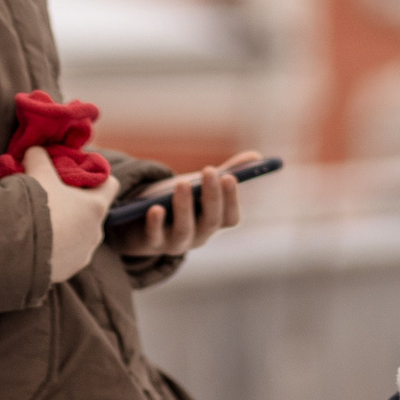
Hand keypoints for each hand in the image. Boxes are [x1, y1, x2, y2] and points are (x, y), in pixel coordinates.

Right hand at [24, 143, 120, 284]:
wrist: (19, 250)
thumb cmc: (36, 207)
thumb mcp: (38, 173)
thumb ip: (40, 157)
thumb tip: (36, 150)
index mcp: (96, 207)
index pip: (111, 184)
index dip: (97, 176)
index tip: (78, 174)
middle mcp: (96, 232)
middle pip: (92, 211)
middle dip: (75, 204)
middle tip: (53, 197)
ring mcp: (84, 254)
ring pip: (80, 235)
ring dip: (66, 228)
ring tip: (42, 223)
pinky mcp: (69, 272)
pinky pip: (66, 255)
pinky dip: (56, 249)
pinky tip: (37, 242)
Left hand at [109, 151, 258, 258]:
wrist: (143, 223)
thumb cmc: (180, 201)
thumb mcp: (202, 187)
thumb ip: (227, 173)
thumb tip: (256, 156)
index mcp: (214, 223)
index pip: (230, 217)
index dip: (231, 199)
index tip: (229, 176)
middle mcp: (200, 236)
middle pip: (210, 221)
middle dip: (211, 196)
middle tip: (209, 170)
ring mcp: (176, 242)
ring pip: (184, 230)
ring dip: (184, 207)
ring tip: (182, 183)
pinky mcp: (152, 243)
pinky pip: (155, 236)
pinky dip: (155, 223)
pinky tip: (155, 208)